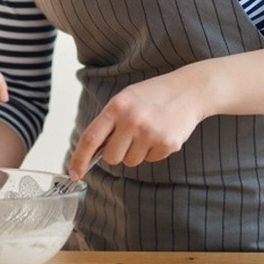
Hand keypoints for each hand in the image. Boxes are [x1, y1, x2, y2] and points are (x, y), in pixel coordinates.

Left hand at [68, 67, 206, 178]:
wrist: (189, 90)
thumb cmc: (153, 95)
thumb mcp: (125, 99)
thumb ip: (109, 122)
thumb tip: (94, 152)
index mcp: (116, 107)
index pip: (91, 138)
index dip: (79, 158)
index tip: (74, 173)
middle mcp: (131, 120)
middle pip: (111, 158)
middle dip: (116, 154)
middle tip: (128, 138)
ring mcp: (150, 133)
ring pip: (131, 161)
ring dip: (136, 152)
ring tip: (147, 131)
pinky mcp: (167, 144)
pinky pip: (150, 160)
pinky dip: (153, 151)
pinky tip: (160, 133)